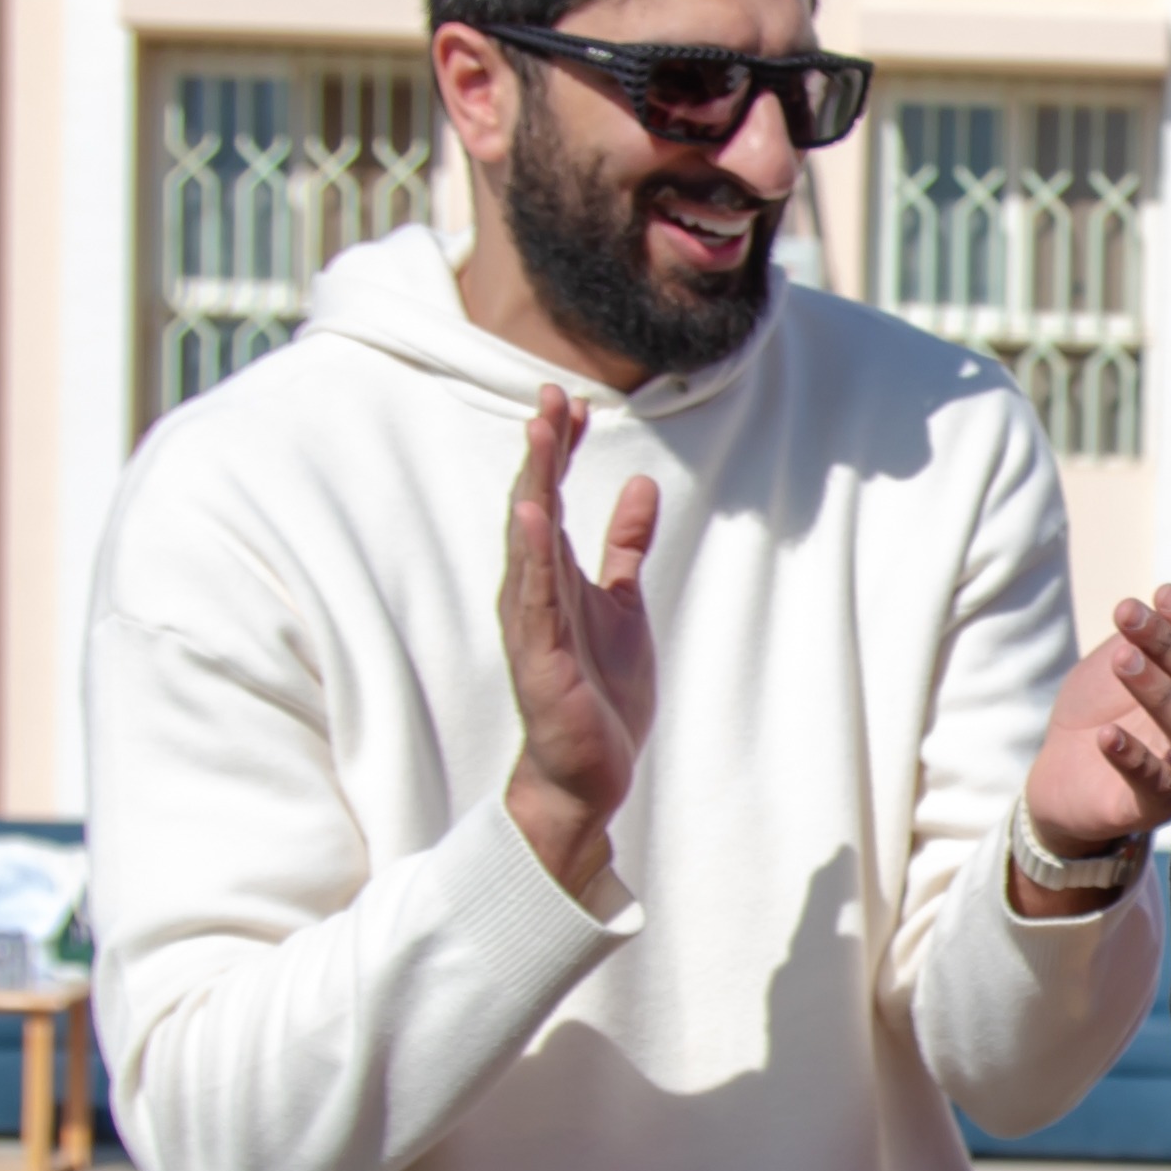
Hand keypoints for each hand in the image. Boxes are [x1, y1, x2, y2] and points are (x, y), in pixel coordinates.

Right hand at [497, 388, 659, 902]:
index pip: (554, 497)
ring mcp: (533, 622)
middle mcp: (535, 591)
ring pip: (530, 541)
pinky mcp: (538, 655)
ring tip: (541, 434)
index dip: (562, 450)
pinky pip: (534, 595)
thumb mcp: (624, 604)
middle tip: (551, 397)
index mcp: (555, 577)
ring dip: (536, 485)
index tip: (573, 403)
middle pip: (535, 506)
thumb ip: (625, 548)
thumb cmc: (601, 693)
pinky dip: (533, 552)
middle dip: (544, 452)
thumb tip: (640, 486)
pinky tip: (536, 511)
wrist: (591, 772)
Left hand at [1016, 550, 1170, 905]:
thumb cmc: (1109, 702)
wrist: (1064, 772)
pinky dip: (1131, 759)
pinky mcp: (1153, 804)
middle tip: (1135, 618)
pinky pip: (1149, 783)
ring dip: (1156, 694)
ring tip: (1123, 660)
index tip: (1165, 594)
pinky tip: (1108, 735)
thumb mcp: (1144, 645)